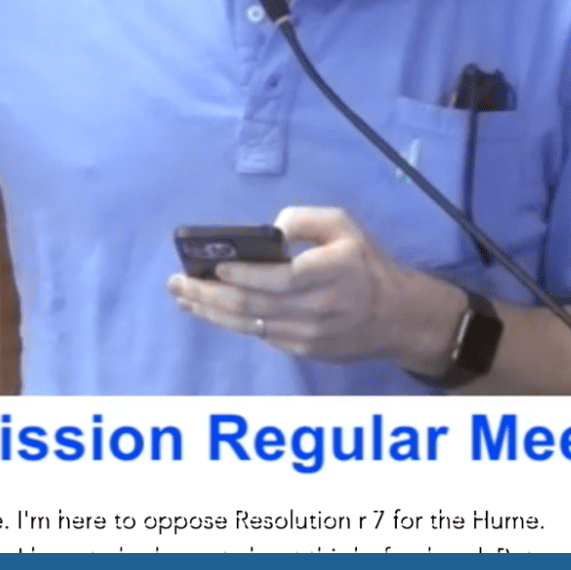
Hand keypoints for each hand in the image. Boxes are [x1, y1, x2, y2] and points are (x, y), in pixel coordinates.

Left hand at [167, 206, 460, 366]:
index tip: (215, 266)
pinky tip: (206, 310)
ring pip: (248, 325)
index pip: (282, 279)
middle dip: (208, 294)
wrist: (393, 317)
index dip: (245, 275)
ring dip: (209, 311)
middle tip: (177, 282)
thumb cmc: (363, 264)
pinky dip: (227, 322)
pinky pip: (258, 335)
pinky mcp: (301, 350)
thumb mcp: (344, 226)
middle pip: (254, 305)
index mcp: (332, 272)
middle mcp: (319, 308)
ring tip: (182, 297)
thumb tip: (269, 229)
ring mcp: (308, 335)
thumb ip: (306, 219)